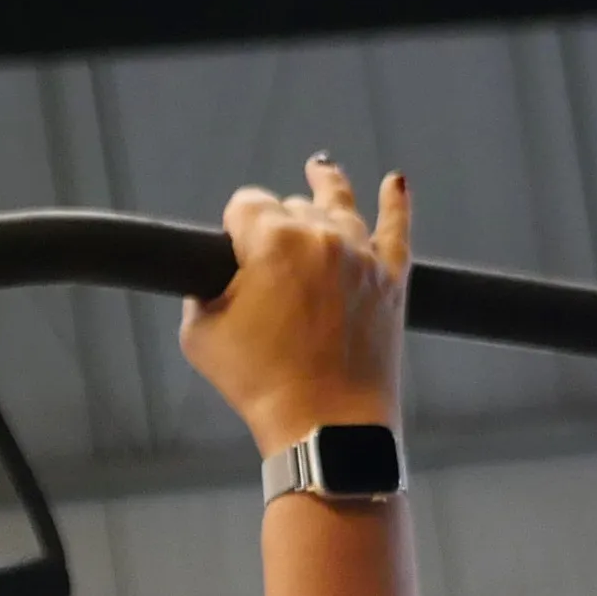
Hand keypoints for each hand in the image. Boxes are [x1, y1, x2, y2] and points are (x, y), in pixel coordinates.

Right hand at [180, 156, 407, 454]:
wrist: (325, 426)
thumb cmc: (260, 384)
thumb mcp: (199, 336)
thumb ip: (200, 292)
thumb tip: (216, 276)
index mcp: (272, 240)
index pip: (245, 203)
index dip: (233, 225)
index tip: (230, 250)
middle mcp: (322, 235)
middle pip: (291, 203)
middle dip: (275, 222)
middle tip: (266, 263)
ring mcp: (362, 254)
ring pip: (340, 203)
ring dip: (325, 186)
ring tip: (320, 169)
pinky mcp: (392, 279)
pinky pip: (397, 227)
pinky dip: (396, 202)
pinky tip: (396, 183)